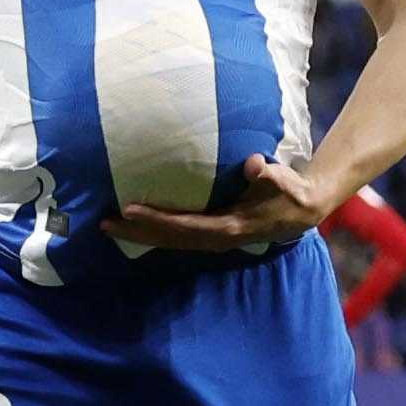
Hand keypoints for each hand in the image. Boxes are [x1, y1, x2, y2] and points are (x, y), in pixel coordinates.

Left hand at [107, 155, 330, 253]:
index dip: (156, 220)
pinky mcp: (211, 234)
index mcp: (229, 228)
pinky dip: (154, 231)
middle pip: (169, 238)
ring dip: (140, 234)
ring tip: (110, 225)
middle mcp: (216, 238)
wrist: (302, 210)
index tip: (129, 210)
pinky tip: (135, 225)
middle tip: (104, 223)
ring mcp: (212, 239)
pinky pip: (177, 236)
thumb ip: (268, 174)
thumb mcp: (282, 182)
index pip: (185, 226)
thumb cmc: (290, 191)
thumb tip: (254, 165)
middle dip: (136, 232)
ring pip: (170, 240)